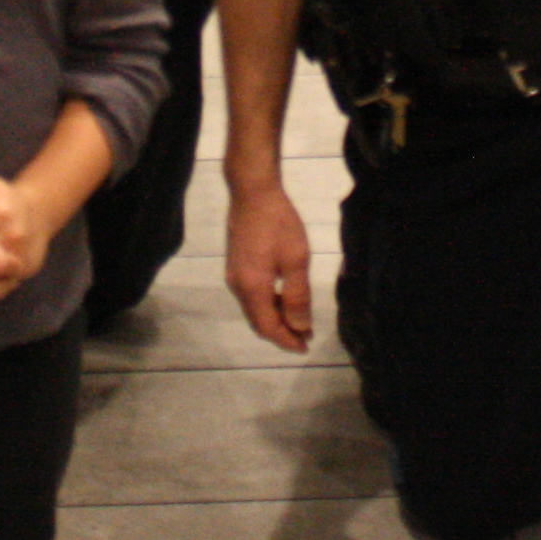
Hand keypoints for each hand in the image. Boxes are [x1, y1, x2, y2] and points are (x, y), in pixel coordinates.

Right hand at [226, 173, 315, 351]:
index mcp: (252, 288)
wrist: (252, 193)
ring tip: (299, 319)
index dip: (286, 341)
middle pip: (259, 322)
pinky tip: (284, 298)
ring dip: (276, 318)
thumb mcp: (296, 260)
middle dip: (282, 332)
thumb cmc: (279, 224)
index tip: (305, 346)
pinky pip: (252, 297)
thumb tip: (299, 327)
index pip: (268, 327)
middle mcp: (238, 287)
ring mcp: (234, 276)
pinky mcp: (236, 267)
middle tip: (306, 335)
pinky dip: (269, 304)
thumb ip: (297, 297)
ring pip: (255, 310)